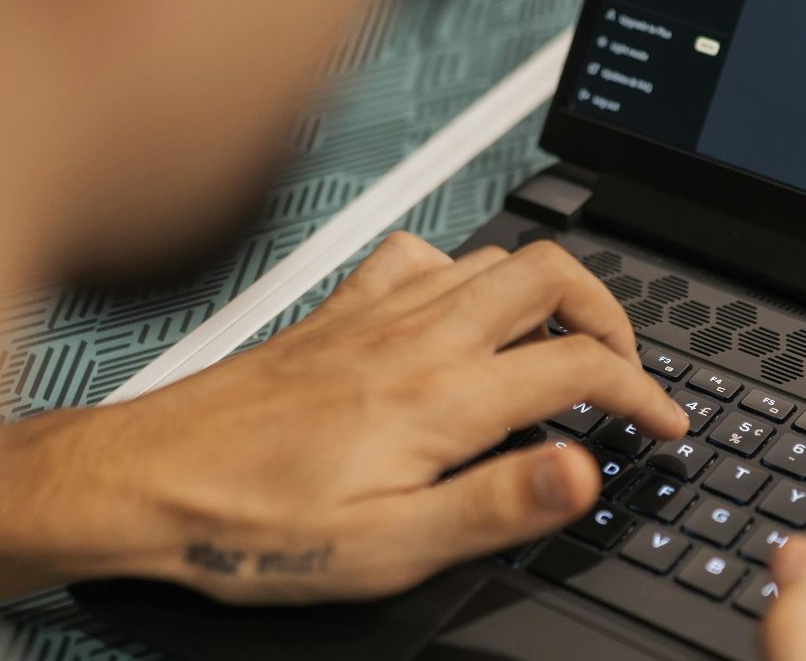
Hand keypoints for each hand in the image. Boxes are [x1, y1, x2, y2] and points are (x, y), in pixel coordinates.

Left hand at [0, 233, 684, 602]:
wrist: (140, 481)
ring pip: (496, 258)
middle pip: (554, 277)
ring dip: (550, 292)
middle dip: (612, 316)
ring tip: (562, 344)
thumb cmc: (251, 525)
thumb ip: (496, 506)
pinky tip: (459, 311)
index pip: (581, 367)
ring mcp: (379, 313)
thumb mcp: (386, 549)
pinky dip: (464, 272)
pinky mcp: (340, 309)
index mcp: (442, 400)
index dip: (644, 394)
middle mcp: (419, 339)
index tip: (665, 425)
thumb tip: (583, 470)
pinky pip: (422, 255)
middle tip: (625, 369)